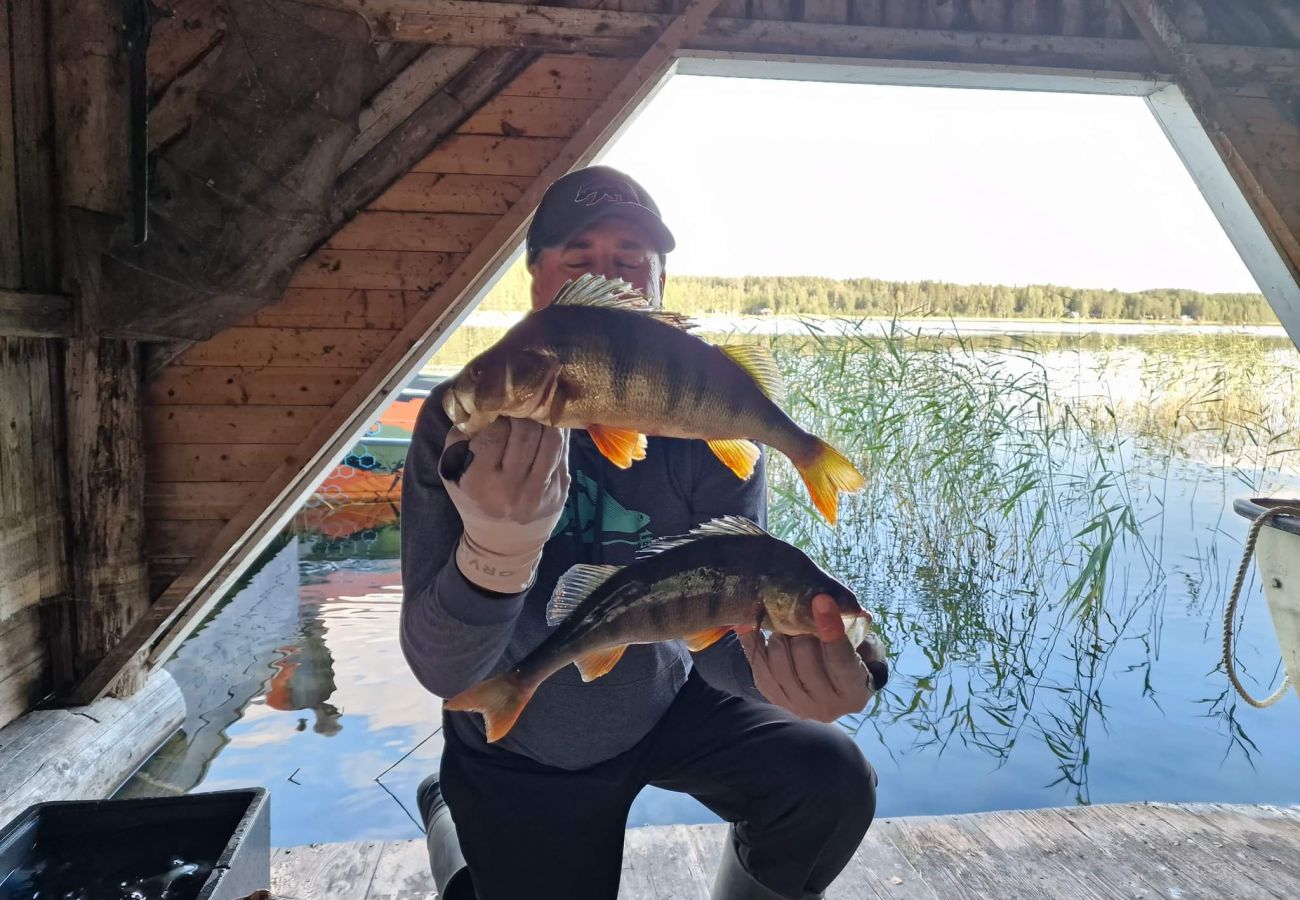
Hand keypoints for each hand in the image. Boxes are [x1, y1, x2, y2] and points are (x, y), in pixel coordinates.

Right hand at [441, 418, 569, 592]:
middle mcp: (510, 490)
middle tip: (520, 402)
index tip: (497, 407)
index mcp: (478, 483)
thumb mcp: (452, 474)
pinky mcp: (560, 491)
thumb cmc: (473, 499)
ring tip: (536, 409)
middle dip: (523, 412)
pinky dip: (558, 432)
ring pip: (551, 438)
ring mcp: (539, 492)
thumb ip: (458, 438)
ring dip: (545, 418)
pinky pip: (563, 451)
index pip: (493, 432)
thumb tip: (478, 402)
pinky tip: (551, 422)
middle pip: (525, 432)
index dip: (496, 414)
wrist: (502, 542)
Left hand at [736, 595, 881, 721]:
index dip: (830, 627)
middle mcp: (826, 706)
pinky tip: (751, 623)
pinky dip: (753, 639)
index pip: (840, 659)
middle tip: (804, 616)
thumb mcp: (865, 648)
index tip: (821, 599)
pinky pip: (757, 663)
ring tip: (787, 626)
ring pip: (779, 656)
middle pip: (804, 653)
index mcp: (854, 693)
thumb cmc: (853, 661)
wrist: (833, 693)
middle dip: (803, 628)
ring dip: (781, 634)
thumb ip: (854, 631)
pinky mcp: (773, 698)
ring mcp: (797, 704)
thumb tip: (835, 604)